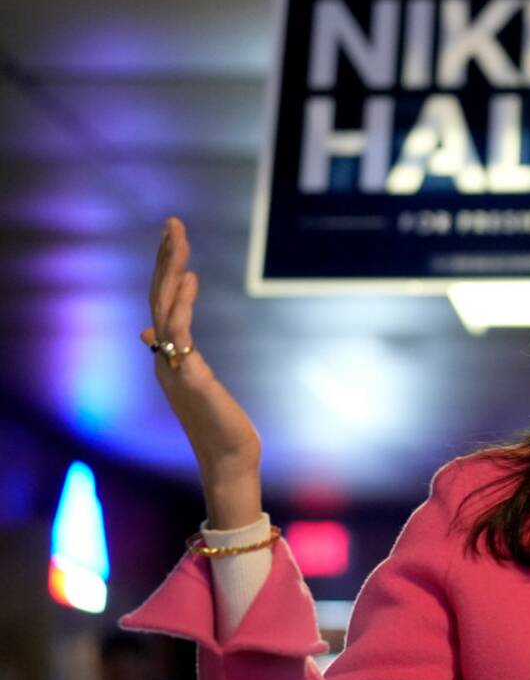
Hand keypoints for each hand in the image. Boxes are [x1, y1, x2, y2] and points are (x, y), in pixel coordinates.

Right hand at [142, 217, 262, 528]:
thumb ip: (176, 352)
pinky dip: (181, 305)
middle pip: (158, 298)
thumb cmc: (217, 421)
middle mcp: (163, 358)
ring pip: (163, 309)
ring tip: (178, 238)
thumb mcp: (194, 380)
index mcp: (167, 356)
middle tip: (173, 222)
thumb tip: (151, 332)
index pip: (161, 304)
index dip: (165, 270)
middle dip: (165, 258)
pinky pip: (179, 334)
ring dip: (171, 270)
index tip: (174, 239)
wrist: (229, 457)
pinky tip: (190, 279)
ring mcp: (173, 367)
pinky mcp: (190, 377)